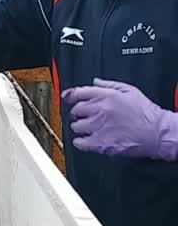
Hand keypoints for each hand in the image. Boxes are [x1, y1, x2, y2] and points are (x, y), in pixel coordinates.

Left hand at [63, 79, 177, 160]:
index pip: (78, 93)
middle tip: (84, 116)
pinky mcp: (100, 143)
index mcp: (106, 96)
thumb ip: (109, 85)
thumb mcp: (130, 91)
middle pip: (75, 110)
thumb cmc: (146, 113)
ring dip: (80, 127)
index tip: (67, 98)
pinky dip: (80, 142)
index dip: (70, 95)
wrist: (158, 133)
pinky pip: (79, 142)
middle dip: (78, 113)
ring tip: (88, 128)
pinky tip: (86, 140)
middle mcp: (100, 110)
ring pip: (76, 126)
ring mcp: (98, 127)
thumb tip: (95, 82)